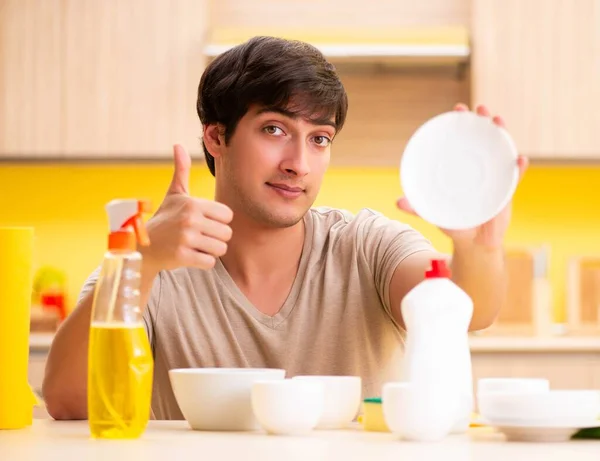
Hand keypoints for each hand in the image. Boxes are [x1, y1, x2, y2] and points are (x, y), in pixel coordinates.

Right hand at [142, 144, 232, 272]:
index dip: (219, 221)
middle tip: (199, 236)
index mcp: (192, 203)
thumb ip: (181, 171)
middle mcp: (190, 219)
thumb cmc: (164, 218)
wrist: (143, 246)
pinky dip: (203, 261)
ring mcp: (186, 239)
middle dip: (216, 237)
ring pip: (221, 249)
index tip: (205, 222)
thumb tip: (178, 145)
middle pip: (227, 233)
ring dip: (211, 250)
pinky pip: (210, 262)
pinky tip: (190, 255)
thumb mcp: (174, 194)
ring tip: (195, 245)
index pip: (228, 215)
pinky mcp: (182, 257)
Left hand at [397, 103, 528, 249]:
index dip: (462, 123)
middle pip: (486, 139)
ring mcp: (497, 177)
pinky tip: (520, 159)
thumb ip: (417, 207)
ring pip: (503, 150)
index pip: (463, 140)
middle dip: (484, 120)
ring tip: (499, 121)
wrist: (473, 242)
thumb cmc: (455, 222)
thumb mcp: (434, 212)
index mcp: (462, 168)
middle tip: (480, 108)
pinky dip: (520, 167)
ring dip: (503, 134)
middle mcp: (481, 168)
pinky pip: (517, 176)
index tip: (457, 108)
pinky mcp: (508, 191)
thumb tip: (397, 202)